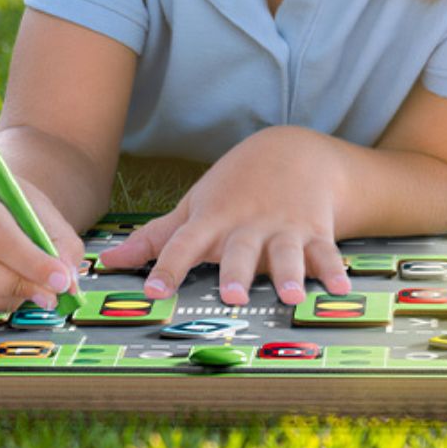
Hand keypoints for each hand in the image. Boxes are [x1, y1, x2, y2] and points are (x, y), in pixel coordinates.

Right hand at [0, 169, 84, 313]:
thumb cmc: (18, 205)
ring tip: (38, 283)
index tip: (61, 279)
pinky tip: (15, 281)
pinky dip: (3, 300)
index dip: (30, 260)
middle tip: (54, 296)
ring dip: (13, 296)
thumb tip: (67, 284)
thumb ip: (60, 243)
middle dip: (19, 286)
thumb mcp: (42, 210)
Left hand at [96, 126, 352, 306]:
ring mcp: (282, 228)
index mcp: (213, 221)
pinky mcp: (315, 230)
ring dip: (289, 272)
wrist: (292, 152)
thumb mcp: (194, 206)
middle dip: (237, 271)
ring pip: (286, 252)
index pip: (184, 244)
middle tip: (232, 295)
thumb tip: (106, 262)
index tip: (153, 291)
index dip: (167, 267)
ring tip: (292, 295)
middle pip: (240, 250)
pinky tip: (340, 288)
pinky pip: (325, 251)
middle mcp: (247, 226)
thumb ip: (154, 238)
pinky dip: (334, 269)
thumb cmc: (233, 188)